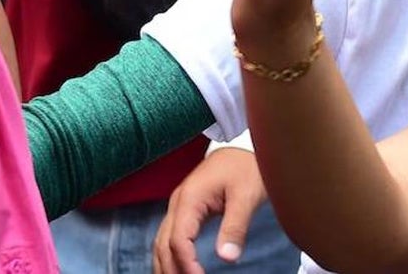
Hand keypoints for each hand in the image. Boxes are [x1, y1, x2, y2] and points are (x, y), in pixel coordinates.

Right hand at [152, 148, 266, 273]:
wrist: (244, 145)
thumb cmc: (247, 167)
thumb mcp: (246, 196)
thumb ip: (235, 226)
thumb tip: (227, 257)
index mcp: (189, 199)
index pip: (178, 240)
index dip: (186, 263)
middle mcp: (178, 202)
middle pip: (163, 244)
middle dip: (172, 268)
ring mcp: (179, 204)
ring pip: (161, 241)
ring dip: (166, 264)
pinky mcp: (185, 207)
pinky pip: (170, 235)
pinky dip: (169, 254)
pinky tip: (175, 267)